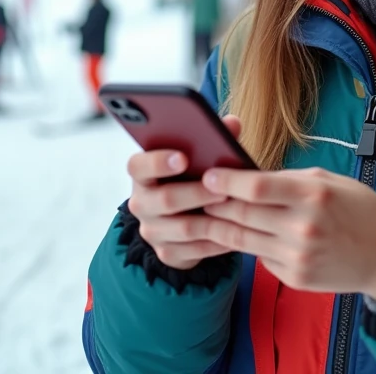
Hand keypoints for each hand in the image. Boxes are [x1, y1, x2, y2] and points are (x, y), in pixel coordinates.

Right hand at [125, 115, 242, 270]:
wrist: (180, 220)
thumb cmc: (191, 178)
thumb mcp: (196, 159)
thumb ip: (212, 138)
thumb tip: (232, 123)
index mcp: (142, 174)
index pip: (137, 166)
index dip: (157, 162)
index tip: (183, 157)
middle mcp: (141, 203)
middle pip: (164, 199)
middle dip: (196, 193)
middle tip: (222, 188)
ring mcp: (152, 231)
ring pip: (182, 228)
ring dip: (211, 218)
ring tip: (235, 208)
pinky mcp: (167, 253)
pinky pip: (194, 251)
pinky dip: (217, 242)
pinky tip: (237, 232)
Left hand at [201, 166, 375, 300]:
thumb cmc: (360, 211)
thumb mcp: (330, 181)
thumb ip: (289, 180)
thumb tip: (249, 176)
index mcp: (313, 195)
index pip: (256, 187)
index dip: (226, 181)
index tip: (208, 174)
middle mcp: (303, 227)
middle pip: (242, 214)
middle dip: (214, 203)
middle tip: (197, 194)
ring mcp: (298, 256)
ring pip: (243, 239)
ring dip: (219, 226)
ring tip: (204, 215)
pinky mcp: (295, 277)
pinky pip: (260, 257)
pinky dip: (248, 245)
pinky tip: (237, 234)